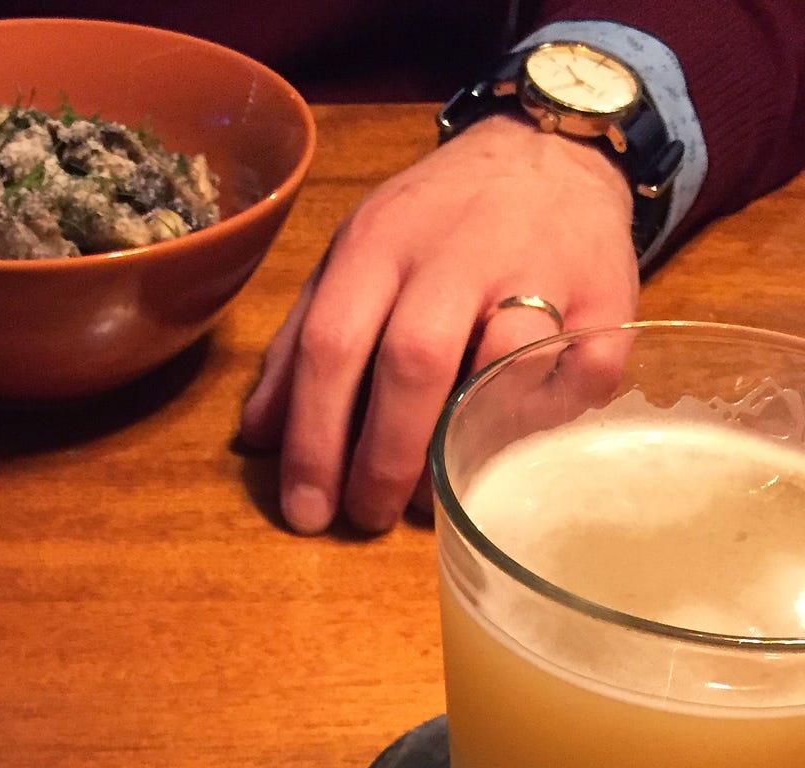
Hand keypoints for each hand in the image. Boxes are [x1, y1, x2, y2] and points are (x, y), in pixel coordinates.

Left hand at [240, 116, 639, 534]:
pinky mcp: (607, 297)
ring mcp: (540, 270)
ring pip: (499, 366)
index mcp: (381, 243)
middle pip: (414, 362)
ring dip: (461, 448)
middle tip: (366, 518)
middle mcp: (457, 252)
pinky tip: (507, 451)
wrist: (551, 151)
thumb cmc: (436, 226)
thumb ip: (302, 344)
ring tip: (430, 500)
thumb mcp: (355, 260)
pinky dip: (541, 425)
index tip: (305, 510)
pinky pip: (579, 377)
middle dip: (383, 457)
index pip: (332, 345)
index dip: (314, 439)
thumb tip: (258, 437)